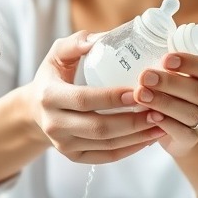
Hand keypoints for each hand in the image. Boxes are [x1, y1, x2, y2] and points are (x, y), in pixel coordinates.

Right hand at [26, 30, 165, 163]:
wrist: (36, 109)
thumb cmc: (54, 75)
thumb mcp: (57, 54)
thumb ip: (76, 43)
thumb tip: (98, 40)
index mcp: (49, 96)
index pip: (84, 99)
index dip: (112, 98)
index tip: (138, 92)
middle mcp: (54, 124)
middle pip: (98, 127)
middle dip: (132, 121)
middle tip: (158, 110)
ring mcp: (63, 144)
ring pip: (106, 145)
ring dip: (137, 137)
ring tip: (161, 124)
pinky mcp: (74, 157)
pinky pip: (106, 157)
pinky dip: (130, 149)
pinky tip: (149, 138)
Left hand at [132, 52, 197, 156]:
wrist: (179, 130)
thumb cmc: (170, 93)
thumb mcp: (170, 74)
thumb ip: (159, 60)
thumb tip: (124, 37)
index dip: (187, 62)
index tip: (165, 59)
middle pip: (195, 90)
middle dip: (168, 82)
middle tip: (144, 76)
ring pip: (188, 111)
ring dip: (163, 102)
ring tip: (140, 95)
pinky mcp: (193, 138)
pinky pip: (182, 131)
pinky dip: (166, 124)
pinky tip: (150, 117)